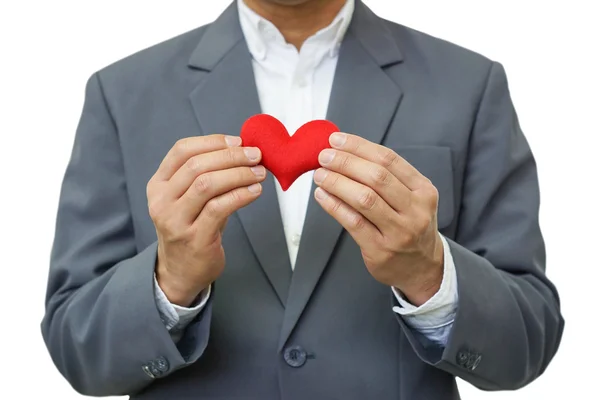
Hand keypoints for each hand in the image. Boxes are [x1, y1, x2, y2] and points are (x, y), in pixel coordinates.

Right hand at [147, 135, 265, 305]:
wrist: (180, 271)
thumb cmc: (191, 228)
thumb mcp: (189, 199)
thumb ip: (207, 175)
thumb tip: (243, 151)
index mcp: (158, 185)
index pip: (181, 150)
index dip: (212, 141)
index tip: (238, 141)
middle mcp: (162, 201)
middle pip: (196, 166)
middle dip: (231, 156)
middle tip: (256, 156)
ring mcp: (176, 221)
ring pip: (207, 184)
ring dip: (238, 174)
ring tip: (259, 173)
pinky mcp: (195, 238)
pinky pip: (219, 208)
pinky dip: (241, 195)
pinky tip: (255, 191)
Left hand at [313, 133, 443, 305]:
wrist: (424, 268)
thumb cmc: (411, 226)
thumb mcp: (413, 198)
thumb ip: (387, 178)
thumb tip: (345, 153)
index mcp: (423, 190)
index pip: (389, 160)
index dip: (359, 147)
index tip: (336, 140)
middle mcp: (415, 210)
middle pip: (377, 177)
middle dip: (346, 162)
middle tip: (324, 156)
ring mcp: (399, 232)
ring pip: (364, 199)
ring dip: (337, 182)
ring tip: (320, 175)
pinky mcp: (380, 250)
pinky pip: (353, 222)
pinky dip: (334, 206)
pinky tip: (322, 195)